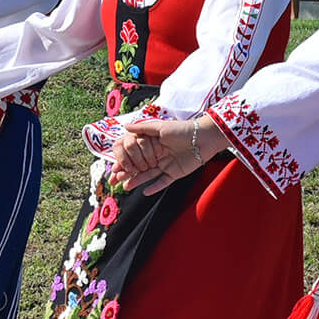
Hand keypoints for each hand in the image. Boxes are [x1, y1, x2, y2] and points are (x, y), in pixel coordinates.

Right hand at [108, 116, 222, 195]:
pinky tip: (145, 192)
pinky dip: (155, 187)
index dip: (124, 160)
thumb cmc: (183, 129)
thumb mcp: (161, 127)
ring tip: (125, 186)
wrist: (204, 137)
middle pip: (138, 165)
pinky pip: (163, 182)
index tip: (114, 167)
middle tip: (114, 180)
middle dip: (126, 172)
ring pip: (148, 175)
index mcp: (152, 143)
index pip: (133, 153)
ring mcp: (165, 164)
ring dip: (137, 180)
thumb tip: (125, 126)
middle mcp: (156, 154)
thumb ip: (143, 128)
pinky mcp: (175, 173)